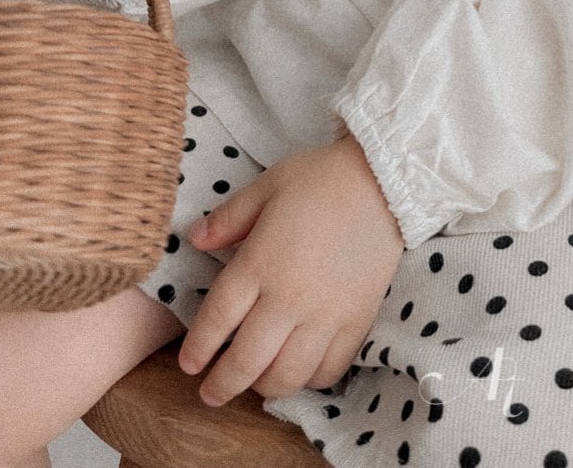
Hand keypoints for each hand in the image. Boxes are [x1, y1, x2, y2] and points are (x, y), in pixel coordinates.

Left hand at [176, 132, 405, 405]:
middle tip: (210, 393)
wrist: (384, 183)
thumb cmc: (321, 179)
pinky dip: (309, 381)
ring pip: (287, 375)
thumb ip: (228, 218)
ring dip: (263, 388)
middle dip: (222, 385)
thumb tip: (194, 240)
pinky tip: (299, 371)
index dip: (198, 348)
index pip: (218, 320)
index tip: (189, 364)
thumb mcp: (267, 187)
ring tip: (254, 384)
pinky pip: (329, 370)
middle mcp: (289, 298)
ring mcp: (325, 316)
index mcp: (260, 263)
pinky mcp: (356, 323)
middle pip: (247, 360)